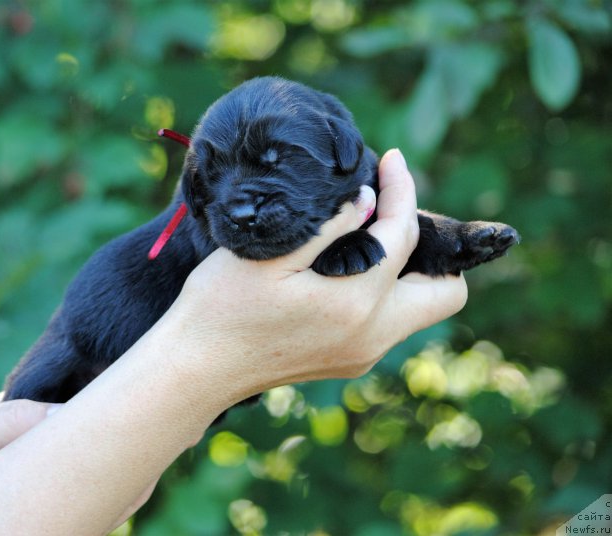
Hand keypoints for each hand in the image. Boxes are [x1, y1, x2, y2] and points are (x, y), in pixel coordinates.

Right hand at [163, 149, 467, 404]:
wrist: (196, 369)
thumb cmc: (220, 307)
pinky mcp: (349, 362)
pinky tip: (347, 270)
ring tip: (369, 236)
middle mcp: (372, 335)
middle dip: (434, 250)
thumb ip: (327, 225)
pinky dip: (384, 292)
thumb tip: (369, 200)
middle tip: (393, 216)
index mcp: (354, 302)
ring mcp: (363, 354)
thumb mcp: (269, 256)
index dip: (403, 190)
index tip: (392, 160)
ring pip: (419, 310)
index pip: (404, 235)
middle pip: (445, 293)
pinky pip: (390, 323)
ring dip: (407, 271)